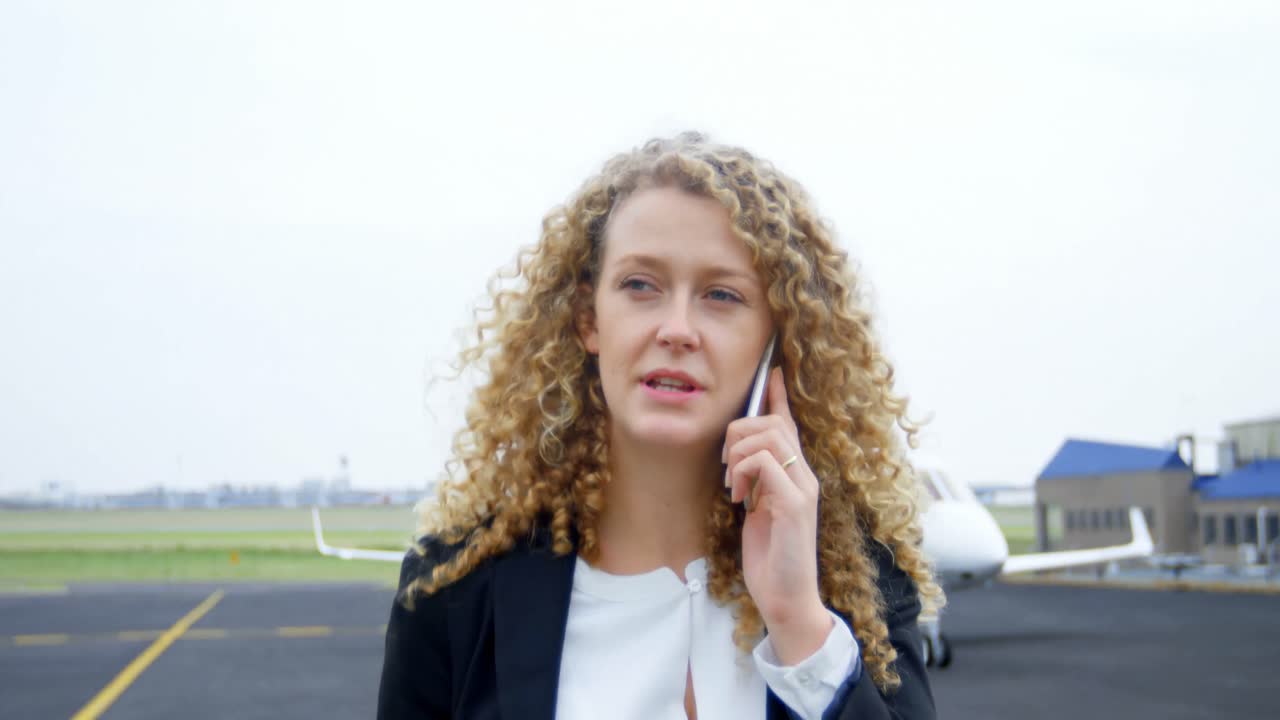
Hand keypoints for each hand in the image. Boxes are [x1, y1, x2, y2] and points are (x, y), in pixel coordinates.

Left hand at [722, 367, 831, 663]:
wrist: (786, 598)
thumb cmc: (771, 558)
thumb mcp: (759, 511)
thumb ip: (757, 482)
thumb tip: (739, 459)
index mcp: (797, 475)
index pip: (789, 424)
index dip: (778, 395)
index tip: (772, 370)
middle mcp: (806, 476)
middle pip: (773, 424)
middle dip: (739, 433)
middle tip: (726, 467)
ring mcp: (804, 489)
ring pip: (768, 437)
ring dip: (739, 455)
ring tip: (734, 486)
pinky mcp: (796, 505)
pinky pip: (766, 463)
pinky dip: (744, 473)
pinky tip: (740, 499)